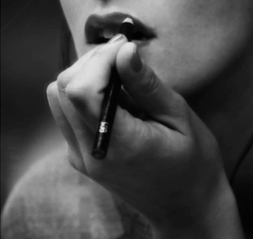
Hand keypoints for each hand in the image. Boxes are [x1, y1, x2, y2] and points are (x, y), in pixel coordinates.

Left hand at [47, 36, 243, 237]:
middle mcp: (89, 152)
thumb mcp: (179, 118)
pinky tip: (113, 92)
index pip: (81, 91)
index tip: (126, 46)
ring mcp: (80, 156)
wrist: (186, 207)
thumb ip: (147, 85)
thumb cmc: (193, 162)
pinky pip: (67, 112)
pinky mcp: (80, 156)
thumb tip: (125, 50)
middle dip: (92, 61)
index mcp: (118, 144)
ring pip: (59, 98)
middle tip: (124, 53)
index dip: (99, 59)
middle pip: (64, 89)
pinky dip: (84, 90)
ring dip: (86, 74)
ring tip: (119, 70)